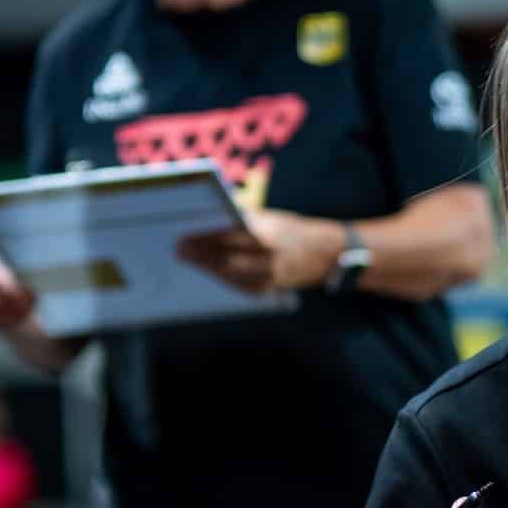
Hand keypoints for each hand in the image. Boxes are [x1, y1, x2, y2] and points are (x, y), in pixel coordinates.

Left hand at [177, 208, 343, 293]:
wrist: (327, 253)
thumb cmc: (292, 230)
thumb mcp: (271, 218)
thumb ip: (244, 220)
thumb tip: (209, 218)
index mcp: (269, 234)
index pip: (229, 236)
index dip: (205, 239)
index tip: (185, 237)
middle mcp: (270, 257)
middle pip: (227, 259)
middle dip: (201, 256)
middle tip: (180, 252)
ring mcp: (271, 276)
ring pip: (231, 275)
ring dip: (209, 269)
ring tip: (192, 262)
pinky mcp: (271, 289)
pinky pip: (241, 286)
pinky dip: (224, 279)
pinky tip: (210, 272)